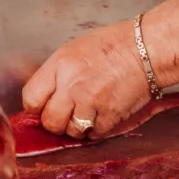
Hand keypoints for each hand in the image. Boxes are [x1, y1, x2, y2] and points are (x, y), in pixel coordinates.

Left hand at [22, 20, 150, 139]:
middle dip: (56, 120)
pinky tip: (104, 112)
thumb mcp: (75, 50)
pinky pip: (94, 134)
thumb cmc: (114, 45)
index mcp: (61, 65)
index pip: (31, 99)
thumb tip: (44, 98)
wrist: (148, 49)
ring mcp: (92, 103)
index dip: (38, 105)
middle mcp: (72, 85)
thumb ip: (56, 75)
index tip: (45, 105)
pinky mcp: (110, 116)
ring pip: (71, 132)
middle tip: (67, 112)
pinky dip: (98, 128)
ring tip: (89, 110)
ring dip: (78, 126)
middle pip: (49, 121)